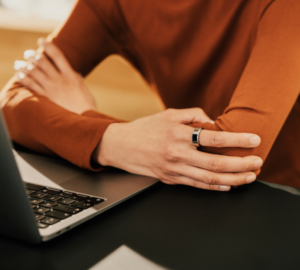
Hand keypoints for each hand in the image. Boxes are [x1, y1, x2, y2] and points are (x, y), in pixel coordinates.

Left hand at [14, 39, 96, 113]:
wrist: (83, 119)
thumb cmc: (87, 105)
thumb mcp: (84, 89)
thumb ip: (77, 80)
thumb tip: (75, 74)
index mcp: (71, 75)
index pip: (57, 55)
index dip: (48, 46)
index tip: (41, 41)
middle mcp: (60, 79)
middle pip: (42, 61)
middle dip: (32, 55)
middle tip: (28, 54)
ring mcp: (51, 88)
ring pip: (33, 71)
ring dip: (24, 65)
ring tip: (19, 63)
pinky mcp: (46, 97)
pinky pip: (30, 85)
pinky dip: (23, 78)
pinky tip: (20, 75)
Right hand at [94, 108, 262, 190]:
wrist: (121, 146)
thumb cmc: (144, 129)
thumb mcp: (167, 114)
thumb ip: (192, 115)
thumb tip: (213, 122)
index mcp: (178, 134)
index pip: (214, 138)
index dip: (237, 140)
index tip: (254, 140)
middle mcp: (177, 154)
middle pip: (216, 163)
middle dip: (241, 164)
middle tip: (257, 163)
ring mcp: (174, 169)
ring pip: (209, 178)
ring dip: (233, 179)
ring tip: (248, 177)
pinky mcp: (170, 179)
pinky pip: (196, 185)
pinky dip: (214, 186)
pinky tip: (227, 185)